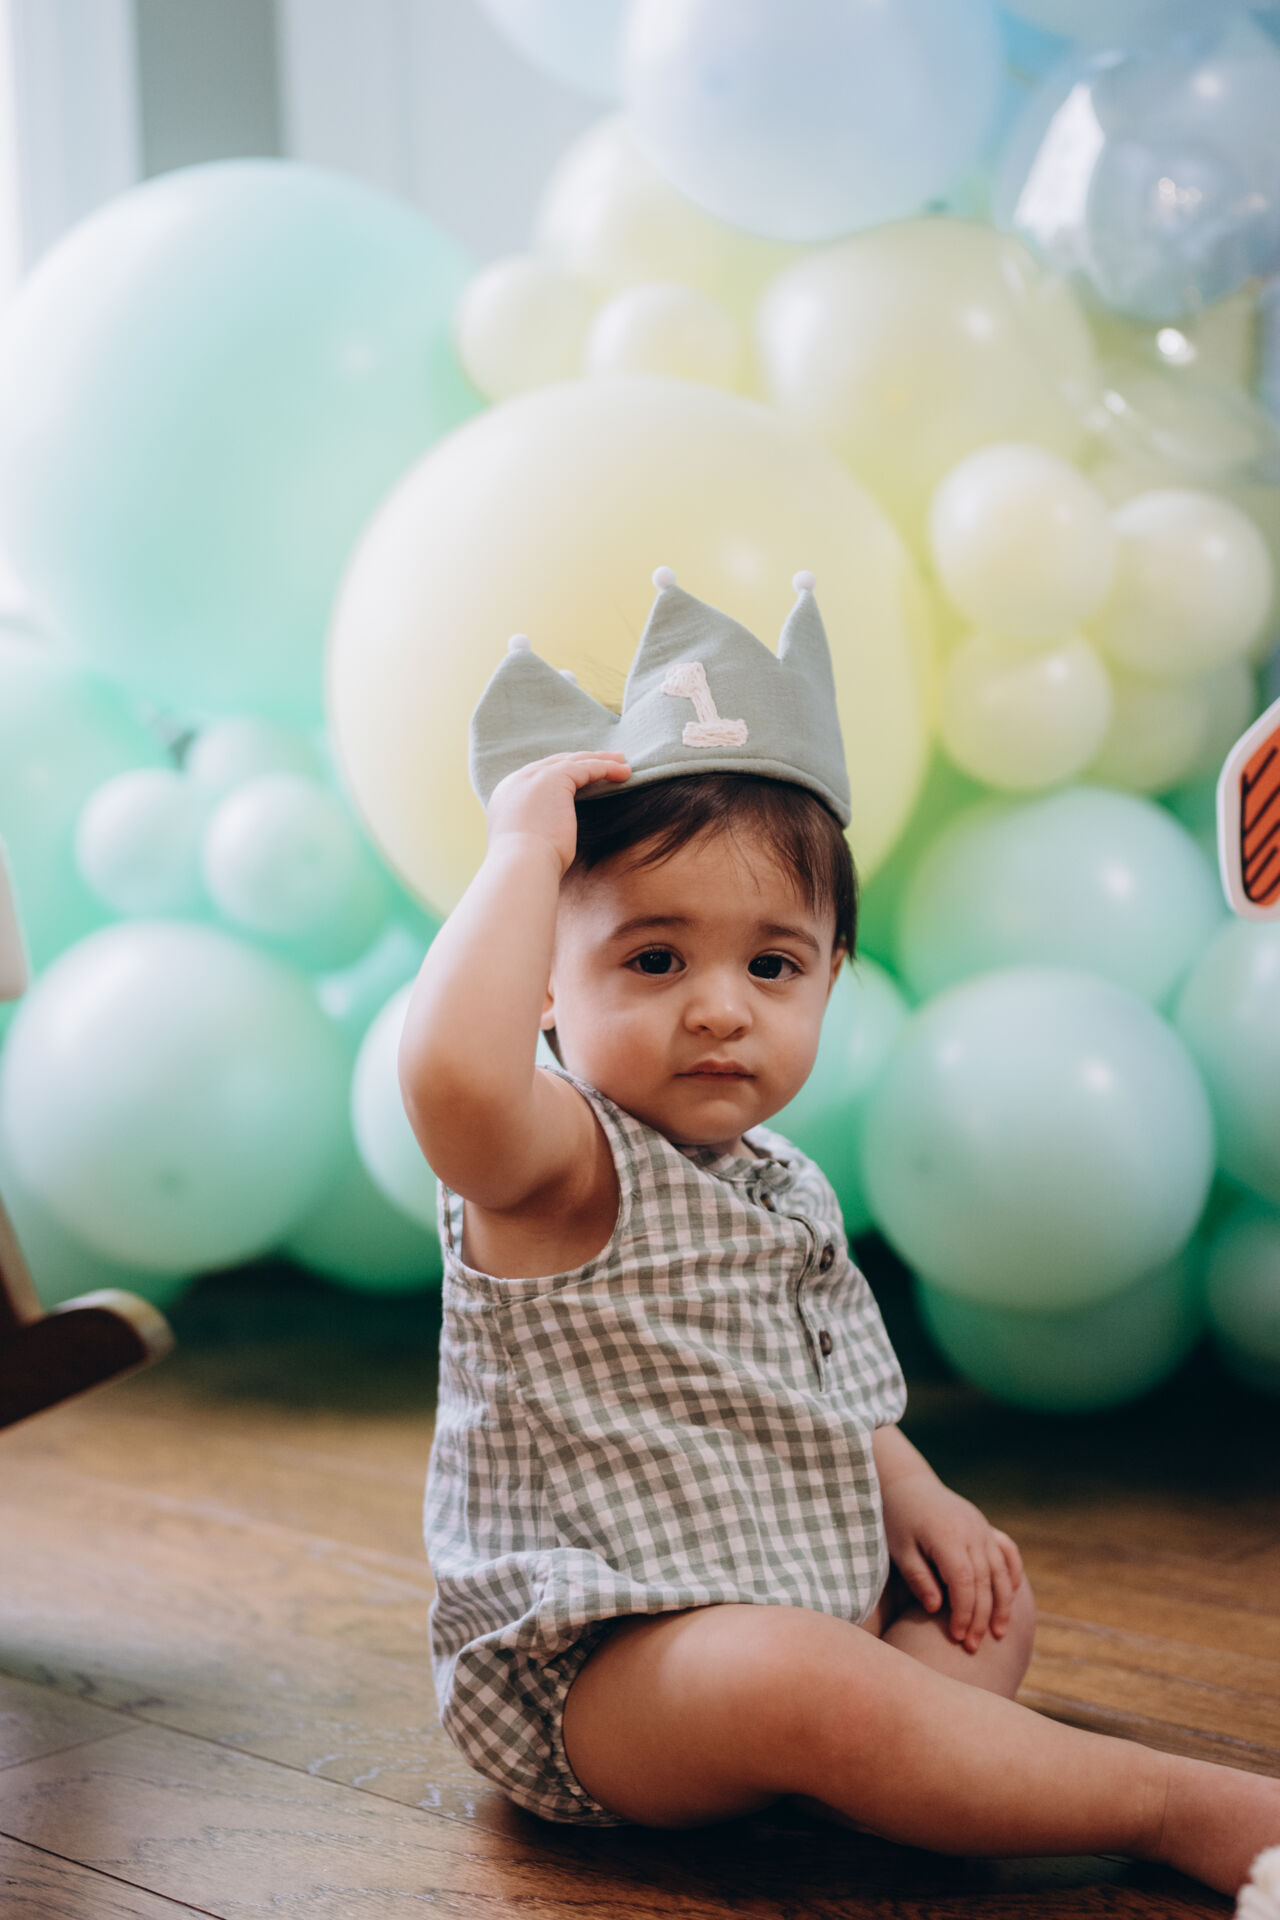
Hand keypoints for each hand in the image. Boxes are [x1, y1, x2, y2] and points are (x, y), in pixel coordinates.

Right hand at [486, 750, 629, 875]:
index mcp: (506, 795)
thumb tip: (550, 835)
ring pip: (574, 761)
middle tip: (607, 761)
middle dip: (582, 761)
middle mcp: (518, 780)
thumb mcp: (527, 843)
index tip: (583, 777)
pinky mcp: (555, 778)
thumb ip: (535, 830)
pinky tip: (624, 772)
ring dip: (600, 760)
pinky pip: (587, 767)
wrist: (520, 866)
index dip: (563, 774)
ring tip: (622, 762)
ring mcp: (535, 777)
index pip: (538, 776)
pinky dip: (607, 768)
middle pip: (556, 762)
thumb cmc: (526, 867)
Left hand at [882, 1473, 1023, 1652]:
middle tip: (974, 1647)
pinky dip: (1012, 1574)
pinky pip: (1007, 1551)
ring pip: (1001, 1571)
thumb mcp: (899, 1550)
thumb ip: (919, 1578)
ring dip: (1003, 1603)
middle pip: (985, 1582)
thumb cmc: (898, 1519)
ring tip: (999, 1632)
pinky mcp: (985, 1526)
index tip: (958, 1637)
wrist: (907, 1483)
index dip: (965, 1613)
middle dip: (981, 1617)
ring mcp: (982, 1528)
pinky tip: (1013, 1595)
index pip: (964, 1583)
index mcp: (948, 1538)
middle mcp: (971, 1533)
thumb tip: (937, 1609)